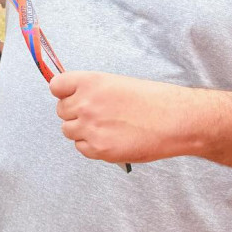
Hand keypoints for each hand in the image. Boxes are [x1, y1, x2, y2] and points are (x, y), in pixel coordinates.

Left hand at [50, 71, 197, 164]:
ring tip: (104, 128)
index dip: (64, 92)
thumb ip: (93, 90)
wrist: (175, 120)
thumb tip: (76, 98)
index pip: (56, 85)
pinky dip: (91, 146)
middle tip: (95, 115)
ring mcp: (90, 127)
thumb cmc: (154, 100)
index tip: (70, 96)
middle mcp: (85, 103)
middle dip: (74, 113)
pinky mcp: (98, 149)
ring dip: (81, 130)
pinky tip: (110, 139)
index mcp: (90, 82)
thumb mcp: (118, 83)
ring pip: (68, 131)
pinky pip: (81, 148)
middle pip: (61, 111)